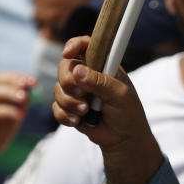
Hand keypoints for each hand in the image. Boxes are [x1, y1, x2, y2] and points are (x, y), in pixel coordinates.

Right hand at [0, 72, 36, 183]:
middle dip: (13, 80)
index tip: (34, 81)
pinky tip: (19, 115)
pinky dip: (6, 111)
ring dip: (9, 93)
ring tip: (24, 97)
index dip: (17, 76)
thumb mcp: (10, 124)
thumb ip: (18, 110)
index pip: (1, 79)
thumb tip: (28, 95)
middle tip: (28, 85)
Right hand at [52, 36, 155, 153]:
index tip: (68, 53)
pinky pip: (56, 107)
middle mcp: (87, 75)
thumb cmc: (128, 113)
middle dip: (68, 82)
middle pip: (64, 67)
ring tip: (86, 112)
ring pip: (58, 89)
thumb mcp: (120, 95)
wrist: (124, 139)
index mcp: (102, 65)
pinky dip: (65, 116)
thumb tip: (77, 71)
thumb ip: (101, 82)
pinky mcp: (70, 108)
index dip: (74, 45)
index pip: (85, 46)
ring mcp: (77, 91)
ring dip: (70, 103)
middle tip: (81, 94)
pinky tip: (77, 122)